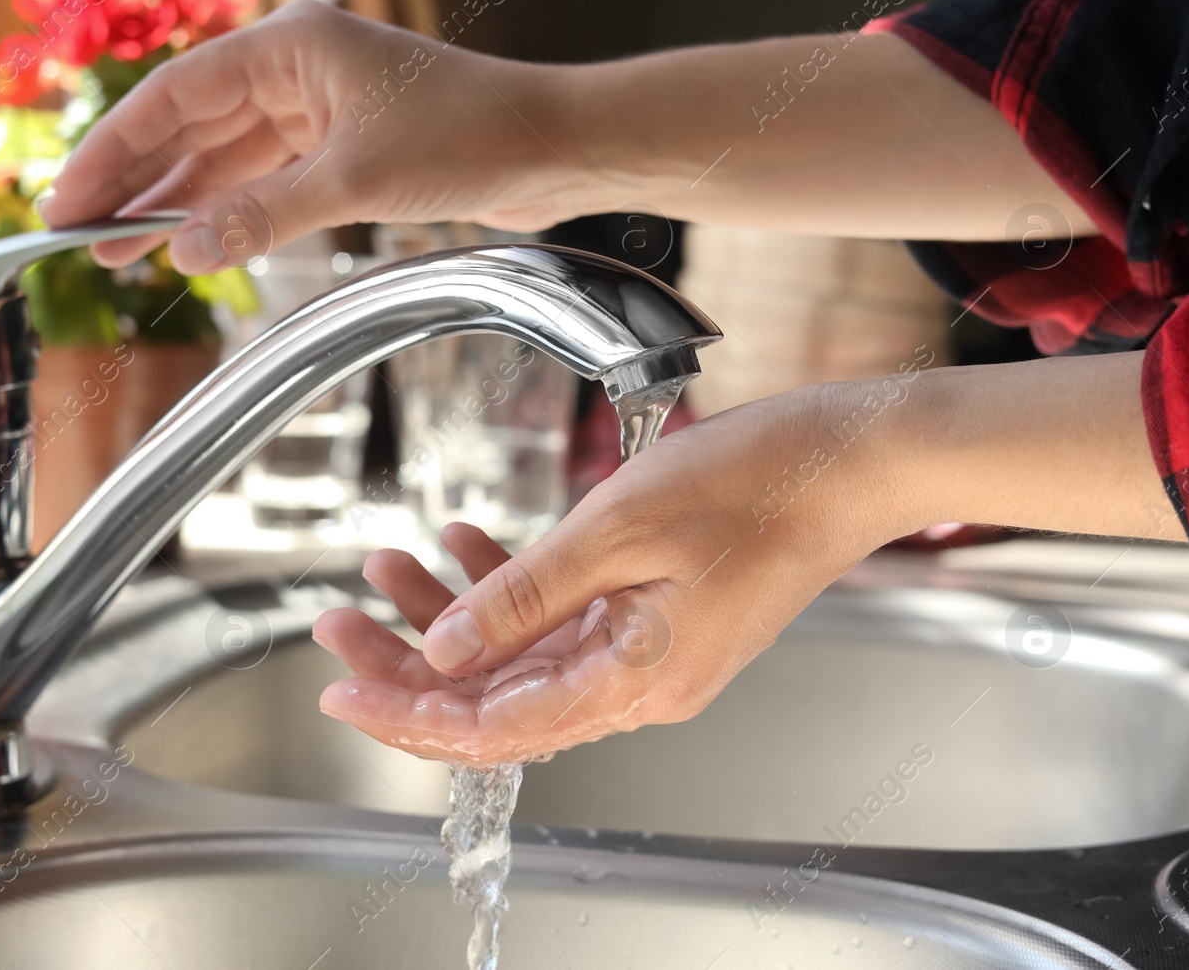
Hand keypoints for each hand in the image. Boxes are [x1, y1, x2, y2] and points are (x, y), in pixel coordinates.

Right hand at [38, 0, 588, 272]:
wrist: (554, 151)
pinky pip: (264, 183)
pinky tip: (191, 244)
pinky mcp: (343, 151)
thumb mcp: (355, 179)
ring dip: (175, 205)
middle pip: (190, 127)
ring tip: (118, 251)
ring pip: (224, 160)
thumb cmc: (474, 135)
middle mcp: (296, 71)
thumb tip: (186, 251)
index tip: (68, 198)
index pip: (175, 96)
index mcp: (290, 48)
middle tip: (77, 235)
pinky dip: (228, 214)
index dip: (114, 149)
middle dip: (134, 183)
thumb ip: (264, 215)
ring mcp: (318, 111)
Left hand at [315, 384, 903, 766]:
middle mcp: (637, 681)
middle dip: (410, 660)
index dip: (408, 711)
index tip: (340, 692)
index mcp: (634, 681)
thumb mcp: (615, 532)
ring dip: (452, 611)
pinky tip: (464, 540)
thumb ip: (522, 596)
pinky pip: (561, 617)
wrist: (848, 460)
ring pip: (520, 654)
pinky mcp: (652, 612)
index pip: (493, 727)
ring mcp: (646, 648)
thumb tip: (443, 646)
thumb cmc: (756, 486)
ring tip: (388, 561)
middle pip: (496, 697)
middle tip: (341, 623)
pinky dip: (508, 585)